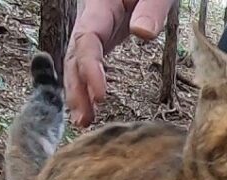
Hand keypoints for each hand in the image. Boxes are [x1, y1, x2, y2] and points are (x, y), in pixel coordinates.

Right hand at [64, 0, 175, 126]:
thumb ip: (151, 8)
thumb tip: (140, 33)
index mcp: (101, 4)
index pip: (87, 39)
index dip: (90, 68)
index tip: (101, 95)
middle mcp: (93, 17)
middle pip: (75, 53)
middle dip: (76, 86)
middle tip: (83, 119)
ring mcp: (97, 25)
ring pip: (78, 59)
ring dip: (78, 89)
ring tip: (84, 121)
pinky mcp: (106, 33)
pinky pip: (90, 59)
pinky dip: (88, 81)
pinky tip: (92, 104)